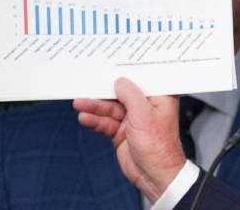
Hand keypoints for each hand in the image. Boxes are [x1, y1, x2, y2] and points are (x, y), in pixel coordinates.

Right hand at [73, 78, 185, 201]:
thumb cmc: (159, 147)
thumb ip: (130, 95)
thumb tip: (120, 82)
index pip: (141, 80)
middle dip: (104, 91)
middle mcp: (146, 107)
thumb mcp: (143, 115)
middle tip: (87, 85)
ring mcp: (133, 120)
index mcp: (160, 98)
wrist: (154, 175)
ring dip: (95, 107)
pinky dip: (95, 120)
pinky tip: (85, 118)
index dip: (126, 72)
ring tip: (80, 103)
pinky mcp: (123, 132)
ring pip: (110, 109)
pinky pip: (106, 123)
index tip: (110, 65)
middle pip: (121, 94)